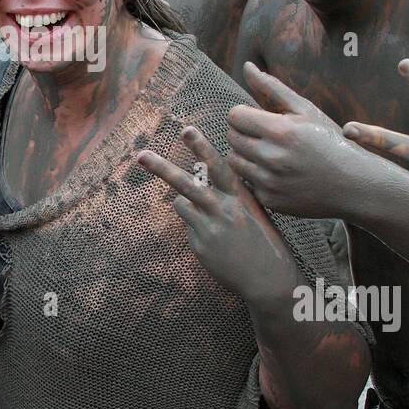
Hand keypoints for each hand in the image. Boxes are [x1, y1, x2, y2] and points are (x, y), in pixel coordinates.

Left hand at [136, 127, 296, 306]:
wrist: (268, 278)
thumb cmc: (263, 238)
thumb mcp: (252, 209)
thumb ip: (228, 193)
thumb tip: (200, 179)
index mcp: (240, 197)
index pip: (217, 167)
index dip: (202, 147)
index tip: (187, 130)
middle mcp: (223, 210)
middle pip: (186, 184)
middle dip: (161, 168)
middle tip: (140, 155)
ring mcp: (209, 229)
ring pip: (181, 202)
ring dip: (187, 203)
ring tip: (210, 217)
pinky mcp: (200, 245)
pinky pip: (189, 226)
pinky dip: (196, 227)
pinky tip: (216, 242)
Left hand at [225, 62, 374, 218]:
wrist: (353, 184)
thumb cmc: (329, 140)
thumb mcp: (305, 110)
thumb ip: (271, 88)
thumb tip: (247, 66)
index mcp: (280, 131)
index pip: (235, 116)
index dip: (244, 114)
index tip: (258, 118)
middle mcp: (272, 158)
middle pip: (232, 138)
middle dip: (244, 133)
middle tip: (266, 135)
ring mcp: (269, 182)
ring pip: (234, 161)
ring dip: (246, 154)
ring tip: (269, 152)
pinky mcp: (269, 200)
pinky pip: (246, 182)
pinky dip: (256, 175)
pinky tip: (277, 173)